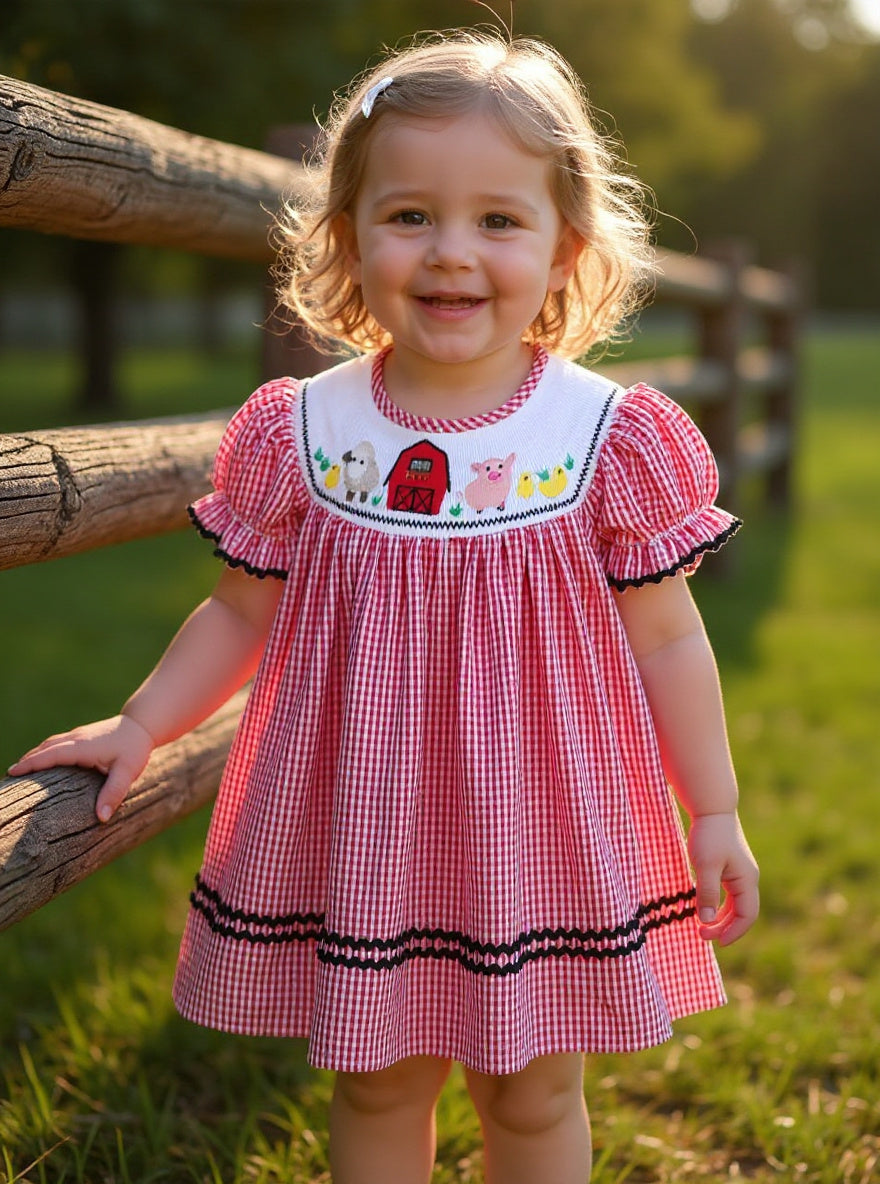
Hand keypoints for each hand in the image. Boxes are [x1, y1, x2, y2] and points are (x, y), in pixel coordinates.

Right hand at [8, 714, 154, 823]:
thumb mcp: (128, 772)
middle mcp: (76, 738)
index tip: (13, 772)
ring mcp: (77, 736)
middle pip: (45, 749)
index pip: (51, 754)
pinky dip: (43, 752)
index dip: (32, 763)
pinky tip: (39, 762)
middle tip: (10, 777)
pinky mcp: (80, 737)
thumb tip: (101, 817)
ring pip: (49, 744)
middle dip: (26, 762)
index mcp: (83, 746)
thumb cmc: (135, 748)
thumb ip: (114, 793)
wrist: (142, 725)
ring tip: (19, 771)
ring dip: (33, 756)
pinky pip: (55, 744)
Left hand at [687, 811, 758, 945]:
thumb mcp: (706, 865)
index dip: (734, 932)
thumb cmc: (709, 835)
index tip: (717, 942)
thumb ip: (706, 893)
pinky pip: (728, 895)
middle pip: (741, 913)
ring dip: (720, 918)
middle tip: (701, 935)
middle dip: (724, 927)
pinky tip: (703, 908)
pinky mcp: (730, 869)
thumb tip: (705, 920)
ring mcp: (740, 874)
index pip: (747, 916)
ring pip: (734, 905)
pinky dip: (717, 905)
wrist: (711, 809)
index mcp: (747, 880)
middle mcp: (748, 879)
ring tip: (701, 926)